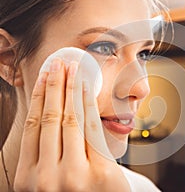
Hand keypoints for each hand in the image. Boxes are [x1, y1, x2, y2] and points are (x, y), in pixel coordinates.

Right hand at [14, 59, 129, 191]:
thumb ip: (46, 154)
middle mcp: (45, 178)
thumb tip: (48, 111)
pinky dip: (88, 105)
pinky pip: (92, 131)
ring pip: (70, 121)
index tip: (44, 75)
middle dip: (55, 86)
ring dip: (71, 90)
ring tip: (73, 69)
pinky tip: (87, 89)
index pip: (32, 127)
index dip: (39, 97)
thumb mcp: (49, 180)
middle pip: (50, 119)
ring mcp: (73, 177)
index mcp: (28, 178)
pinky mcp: (99, 174)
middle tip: (59, 63)